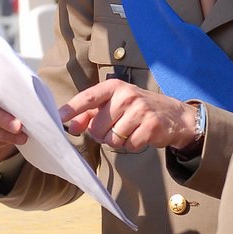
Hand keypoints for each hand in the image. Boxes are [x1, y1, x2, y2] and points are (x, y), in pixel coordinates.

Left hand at [60, 78, 198, 153]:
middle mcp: (127, 95)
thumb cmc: (138, 109)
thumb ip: (91, 114)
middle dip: (101, 134)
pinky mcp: (150, 126)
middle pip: (97, 127)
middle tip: (114, 129)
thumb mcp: (115, 104)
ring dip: (117, 141)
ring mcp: (140, 110)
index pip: (88, 98)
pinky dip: (132, 145)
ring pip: (112, 139)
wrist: (175, 116)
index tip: (58, 117)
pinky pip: (128, 146)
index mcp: (114, 87)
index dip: (71, 109)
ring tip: (129, 131)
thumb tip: (72, 126)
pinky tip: (140, 136)